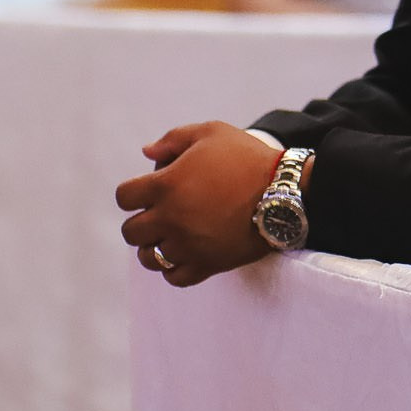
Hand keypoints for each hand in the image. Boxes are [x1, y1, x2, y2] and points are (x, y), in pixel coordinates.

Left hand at [114, 123, 282, 286]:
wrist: (285, 192)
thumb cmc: (248, 158)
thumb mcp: (211, 132)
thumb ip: (173, 139)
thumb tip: (147, 152)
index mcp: (166, 185)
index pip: (124, 197)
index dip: (133, 193)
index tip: (148, 191)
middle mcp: (171, 218)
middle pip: (131, 232)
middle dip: (141, 221)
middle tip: (160, 214)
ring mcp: (188, 244)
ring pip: (149, 258)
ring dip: (154, 247)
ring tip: (170, 237)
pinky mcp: (207, 264)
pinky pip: (174, 277)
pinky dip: (173, 268)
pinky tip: (184, 254)